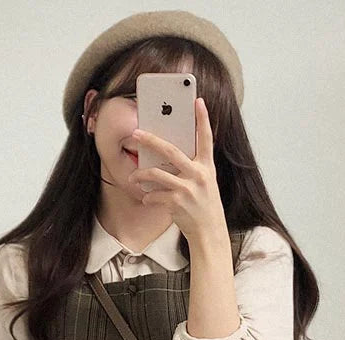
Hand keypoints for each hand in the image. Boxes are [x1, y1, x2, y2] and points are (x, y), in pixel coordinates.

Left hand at [127, 96, 226, 242]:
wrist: (209, 232)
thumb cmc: (204, 206)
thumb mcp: (205, 183)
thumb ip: (191, 168)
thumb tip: (166, 157)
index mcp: (207, 167)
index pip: (206, 138)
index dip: (203, 119)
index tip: (198, 101)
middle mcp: (199, 175)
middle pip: (170, 151)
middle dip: (151, 140)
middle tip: (136, 133)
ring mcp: (188, 189)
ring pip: (156, 174)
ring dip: (141, 175)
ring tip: (134, 176)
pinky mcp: (177, 203)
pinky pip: (154, 195)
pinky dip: (147, 197)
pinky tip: (146, 198)